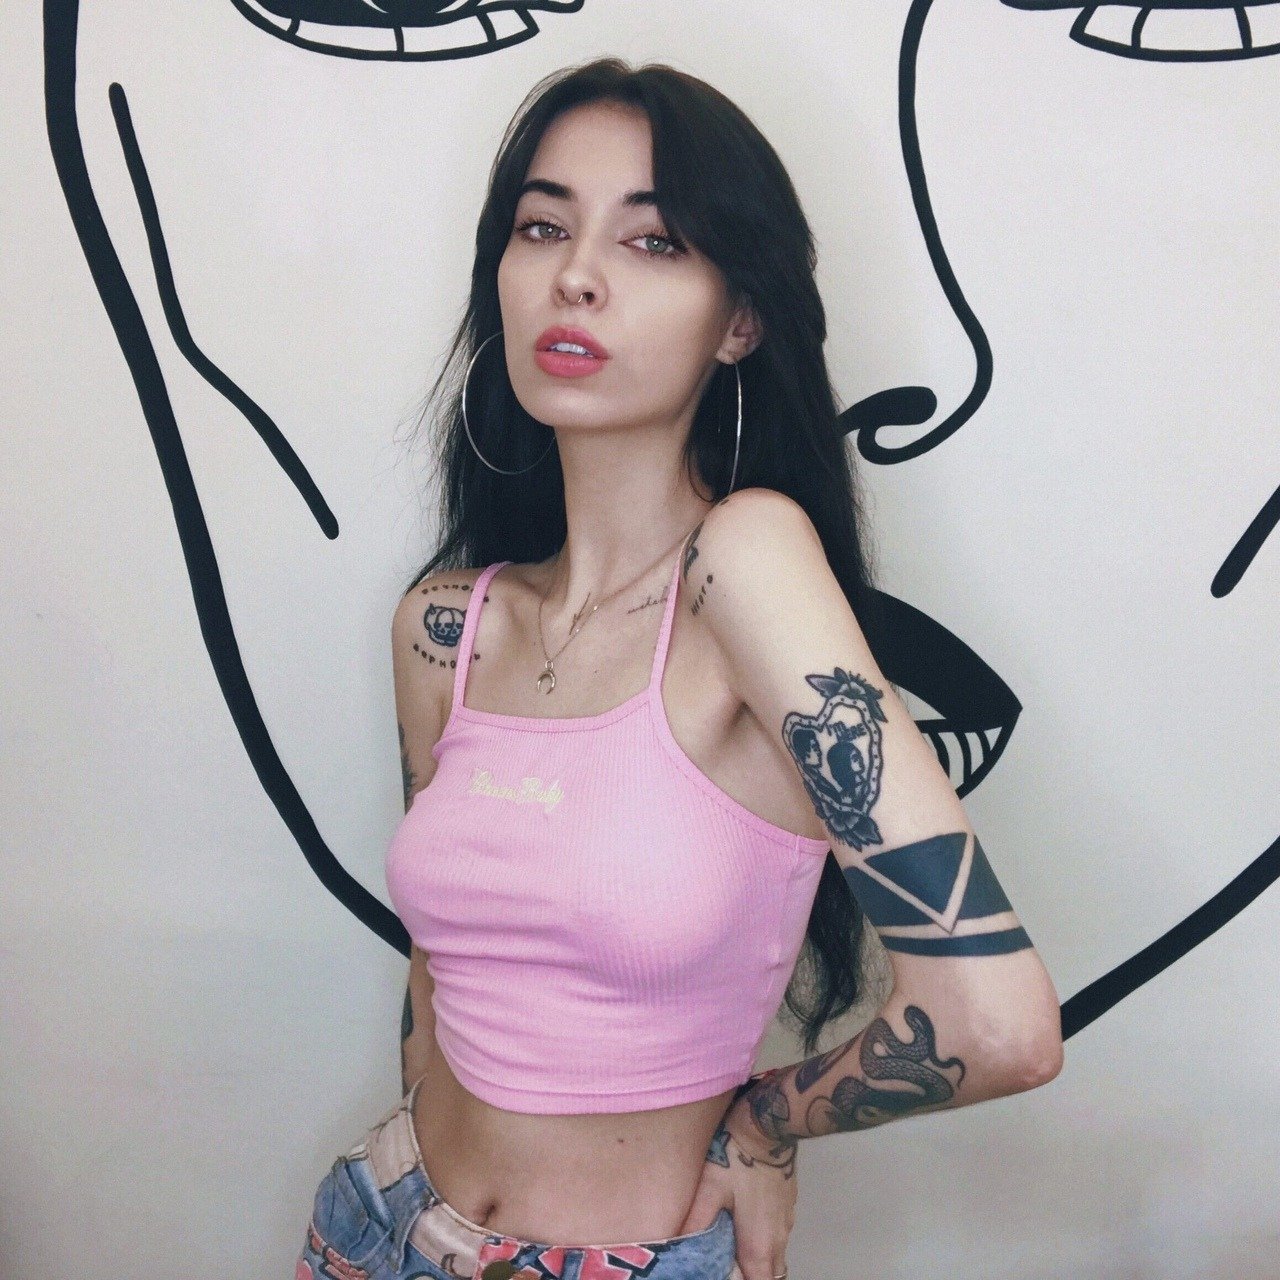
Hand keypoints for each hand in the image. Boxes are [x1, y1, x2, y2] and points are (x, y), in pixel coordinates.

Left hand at [674, 1087, 797, 1279]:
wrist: (768, 1126)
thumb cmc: (738, 1156)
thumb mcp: (710, 1189)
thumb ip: (696, 1222)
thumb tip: (676, 1244)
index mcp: (758, 1244)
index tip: (724, 1276)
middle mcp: (778, 1239)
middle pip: (769, 1275)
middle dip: (751, 1275)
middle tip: (726, 1266)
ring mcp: (786, 1223)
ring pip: (775, 1257)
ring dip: (757, 1261)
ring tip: (731, 1251)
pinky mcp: (787, 1207)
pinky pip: (777, 1238)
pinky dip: (763, 1243)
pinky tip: (744, 1227)